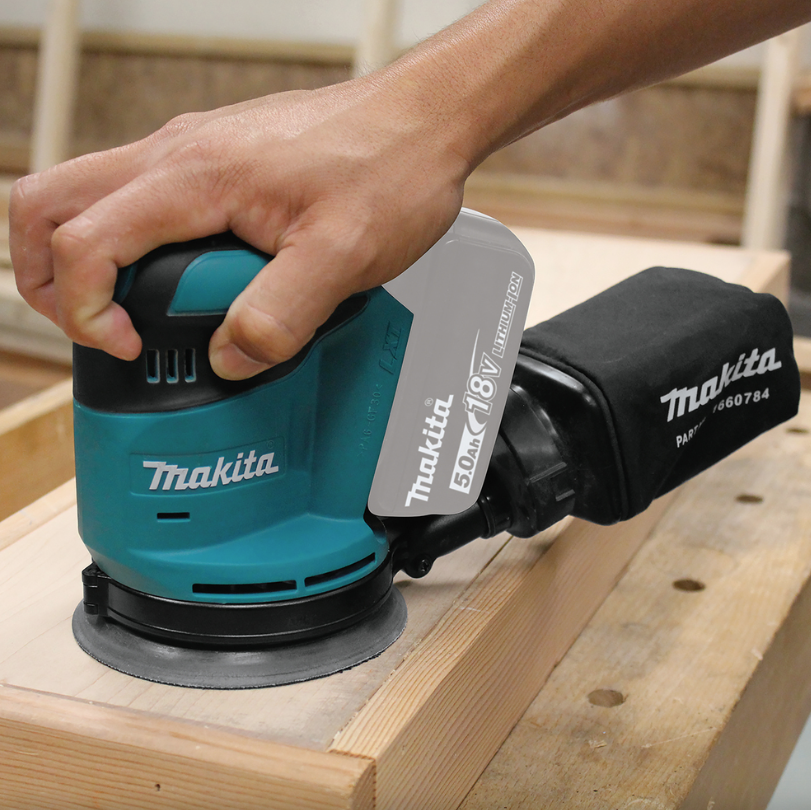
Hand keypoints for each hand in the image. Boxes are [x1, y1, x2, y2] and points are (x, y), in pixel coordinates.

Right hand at [10, 77, 468, 378]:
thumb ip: (279, 315)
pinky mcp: (214, 161)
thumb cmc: (391, 169)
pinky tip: (183, 279)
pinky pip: (139, 199)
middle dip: (47, 276)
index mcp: (194, 176)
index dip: (84, 308)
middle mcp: (177, 154)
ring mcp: (190, 153)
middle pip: (48, 203)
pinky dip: (131, 244)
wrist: (424, 121)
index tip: (130, 345)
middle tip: (95, 328)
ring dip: (84, 258)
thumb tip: (229, 357)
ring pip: (87, 197)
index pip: (83, 239)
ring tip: (129, 312)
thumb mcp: (342, 256)